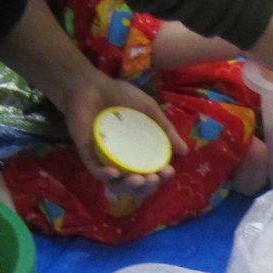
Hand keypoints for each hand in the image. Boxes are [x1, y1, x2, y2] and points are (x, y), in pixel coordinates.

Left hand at [63, 75, 184, 193]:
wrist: (93, 85)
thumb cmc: (121, 96)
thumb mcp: (149, 110)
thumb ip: (166, 129)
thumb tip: (185, 151)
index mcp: (139, 152)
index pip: (152, 172)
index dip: (161, 177)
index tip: (168, 170)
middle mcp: (123, 160)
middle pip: (136, 185)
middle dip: (147, 188)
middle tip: (153, 178)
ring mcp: (105, 159)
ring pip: (116, 184)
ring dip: (128, 187)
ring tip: (138, 180)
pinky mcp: (87, 155)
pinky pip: (96, 171)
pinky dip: (106, 175)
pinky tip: (115, 172)